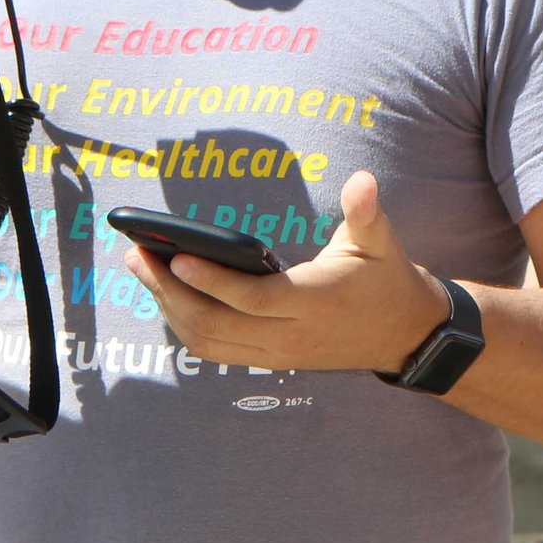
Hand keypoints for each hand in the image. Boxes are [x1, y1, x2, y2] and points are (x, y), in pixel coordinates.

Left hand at [127, 171, 447, 374]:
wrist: (405, 335)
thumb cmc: (385, 279)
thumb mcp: (381, 241)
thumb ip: (366, 211)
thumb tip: (363, 181)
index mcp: (313, 302)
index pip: (252, 300)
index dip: (211, 282)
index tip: (175, 257)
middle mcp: (290, 336)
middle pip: (217, 325)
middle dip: (169, 293)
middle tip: (138, 257)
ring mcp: (278, 354)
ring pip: (210, 343)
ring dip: (169, 310)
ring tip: (143, 271)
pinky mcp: (271, 361)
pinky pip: (217, 351)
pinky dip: (186, 326)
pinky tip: (168, 296)